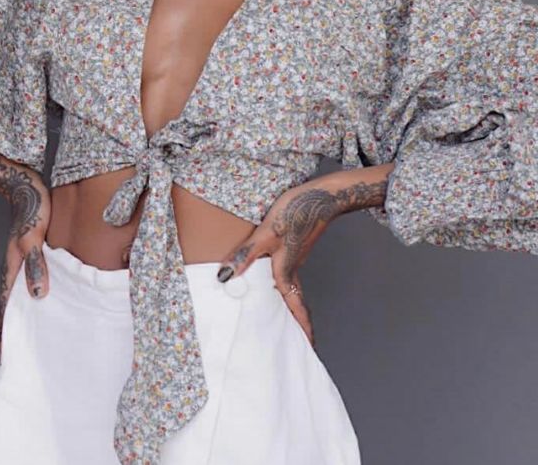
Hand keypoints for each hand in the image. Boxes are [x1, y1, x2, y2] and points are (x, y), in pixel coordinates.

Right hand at [0, 164, 51, 365]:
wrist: (28, 186)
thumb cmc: (32, 209)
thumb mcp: (33, 237)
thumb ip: (35, 264)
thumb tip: (37, 295)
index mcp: (10, 270)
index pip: (6, 309)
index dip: (6, 333)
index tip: (7, 358)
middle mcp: (14, 270)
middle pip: (14, 306)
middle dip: (18, 330)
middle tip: (27, 356)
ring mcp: (24, 262)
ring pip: (25, 294)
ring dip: (31, 313)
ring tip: (42, 334)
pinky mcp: (34, 255)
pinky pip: (35, 281)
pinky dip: (40, 295)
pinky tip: (53, 300)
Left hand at [216, 176, 342, 348]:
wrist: (321, 195)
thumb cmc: (296, 212)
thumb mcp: (267, 233)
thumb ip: (246, 255)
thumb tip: (225, 278)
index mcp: (287, 271)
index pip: (297, 309)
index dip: (303, 330)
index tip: (308, 350)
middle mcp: (293, 268)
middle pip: (294, 302)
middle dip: (293, 323)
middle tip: (290, 342)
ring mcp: (295, 256)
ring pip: (290, 287)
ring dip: (286, 304)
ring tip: (276, 317)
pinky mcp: (294, 245)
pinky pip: (287, 272)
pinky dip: (281, 284)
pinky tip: (269, 279)